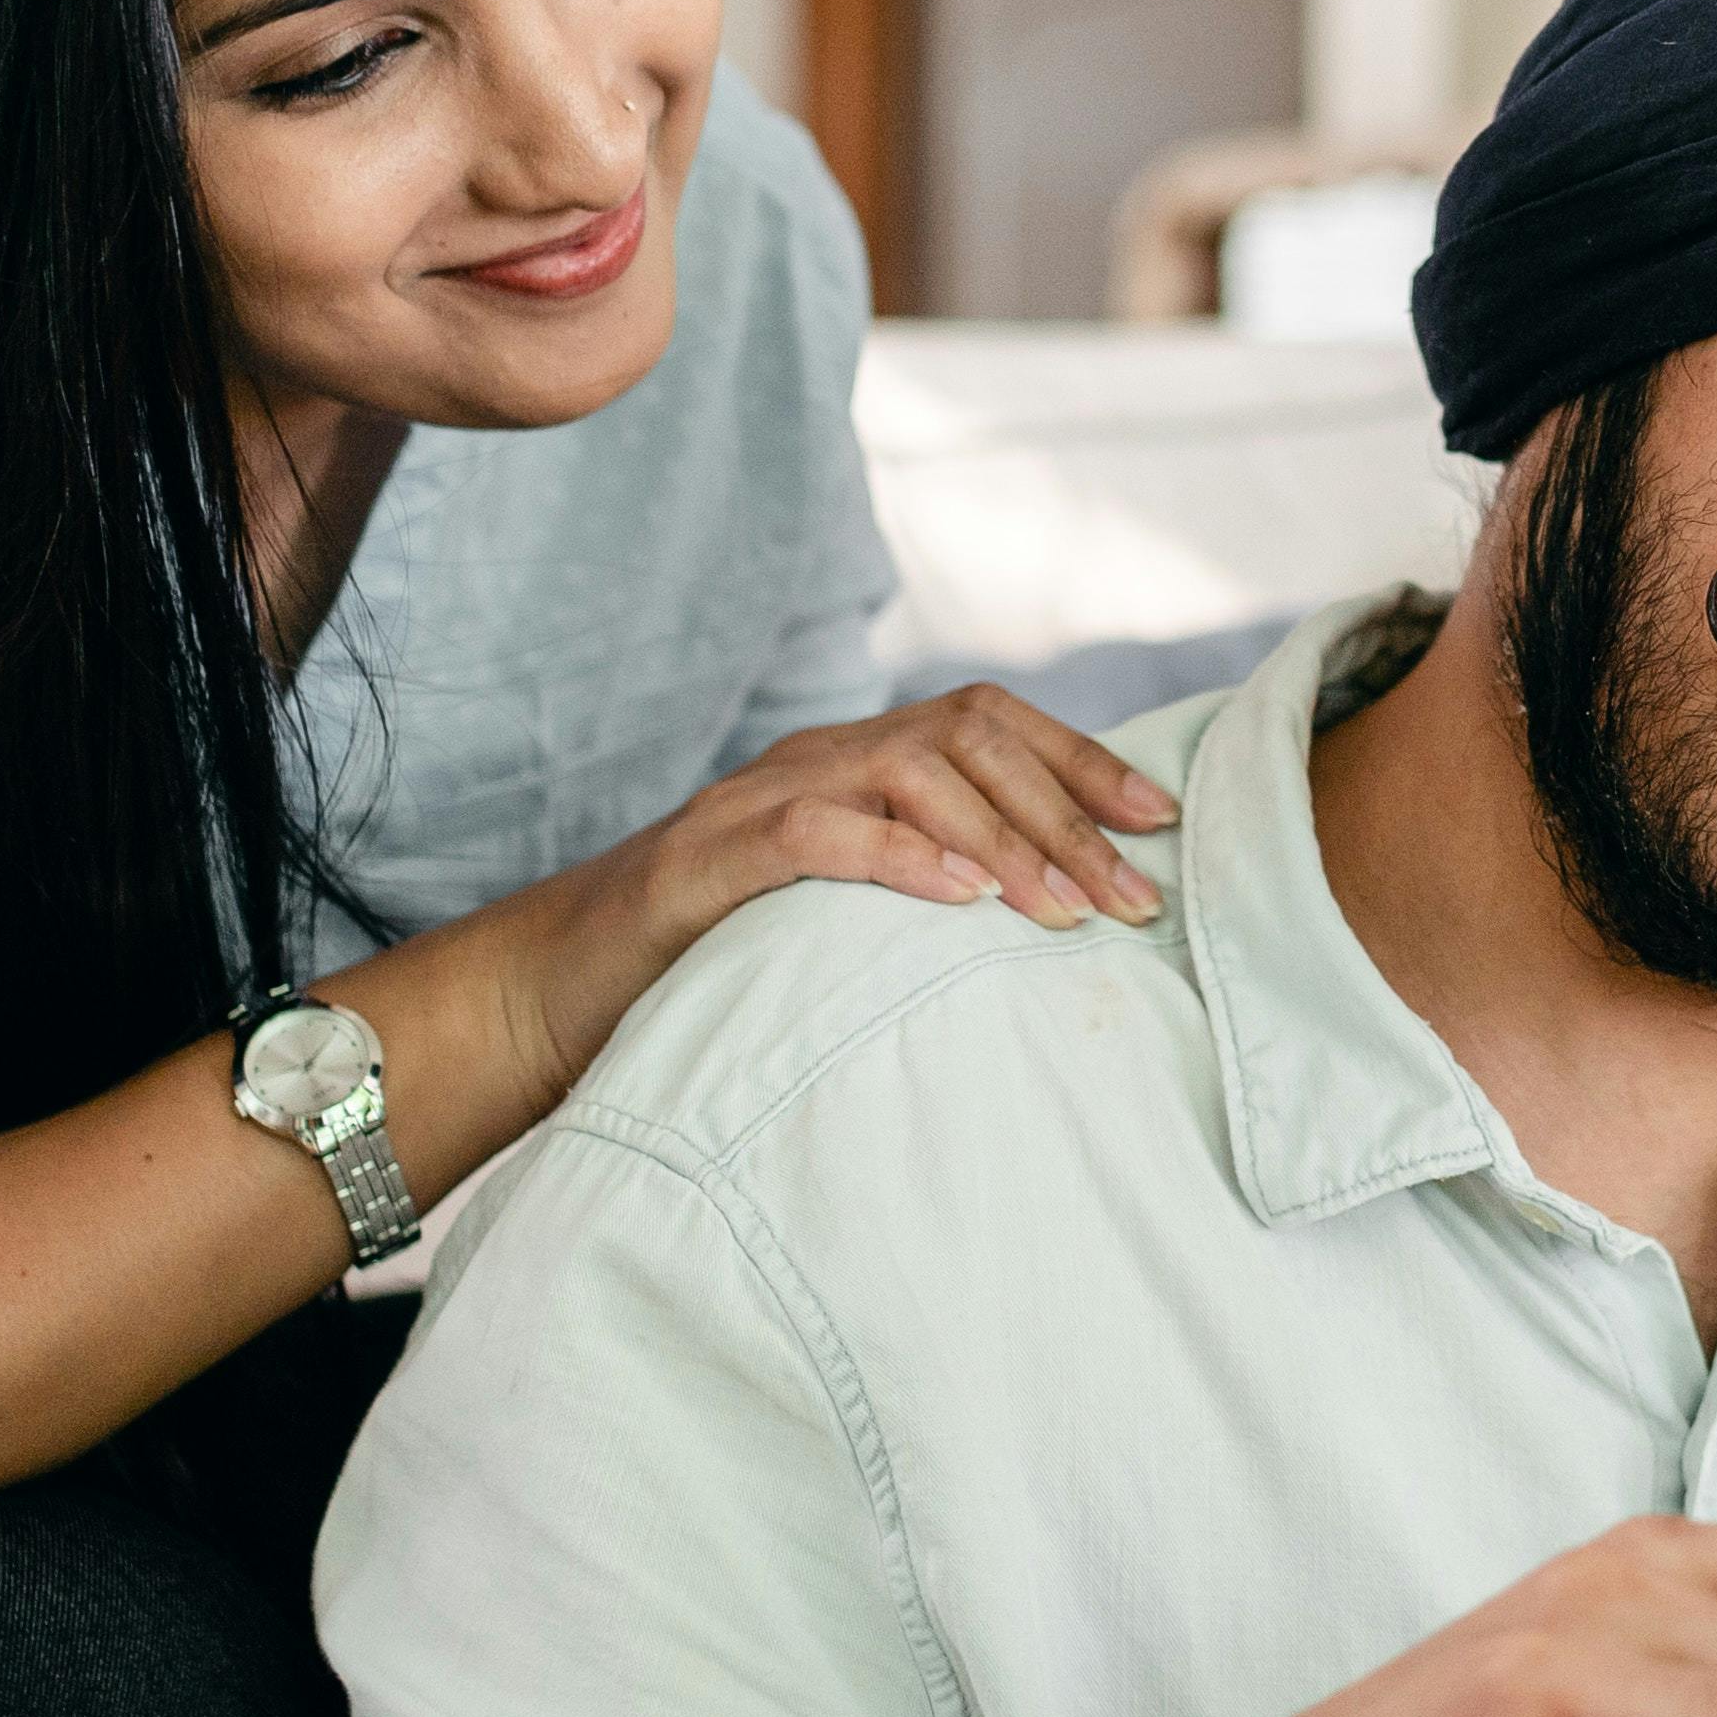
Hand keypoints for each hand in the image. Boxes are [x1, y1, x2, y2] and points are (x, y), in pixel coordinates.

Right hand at [508, 686, 1177, 1098]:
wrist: (555, 991)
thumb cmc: (713, 962)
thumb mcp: (839, 916)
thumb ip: (924, 891)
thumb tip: (1055, 918)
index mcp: (855, 764)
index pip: (990, 724)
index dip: (1083, 763)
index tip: (1161, 823)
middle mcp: (816, 759)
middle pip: (967, 739)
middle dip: (1065, 815)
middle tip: (1131, 899)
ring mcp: (757, 798)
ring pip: (906, 772)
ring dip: (1001, 840)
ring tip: (1063, 912)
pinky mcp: (707, 859)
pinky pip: (817, 833)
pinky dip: (896, 857)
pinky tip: (960, 899)